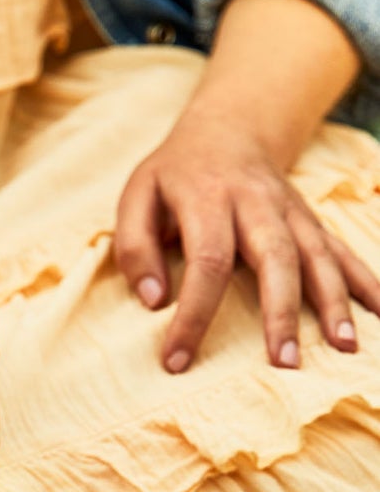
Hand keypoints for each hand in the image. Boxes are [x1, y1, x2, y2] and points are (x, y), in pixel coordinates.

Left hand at [115, 106, 379, 373]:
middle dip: (282, 312)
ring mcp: (290, 211)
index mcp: (208, 197)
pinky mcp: (309, 219)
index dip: (193, 314)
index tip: (178, 360)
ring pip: (317, 254)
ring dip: (333, 301)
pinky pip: (339, 249)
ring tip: (342, 346)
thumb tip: (153, 300)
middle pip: (276, 257)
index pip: (207, 261)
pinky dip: (362, 279)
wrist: (228, 129)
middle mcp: (257, 203)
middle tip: (283, 363)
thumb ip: (135, 246)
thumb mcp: (137, 196)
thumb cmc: (174, 174)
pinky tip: (377, 312)